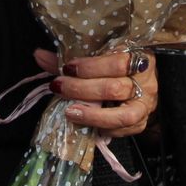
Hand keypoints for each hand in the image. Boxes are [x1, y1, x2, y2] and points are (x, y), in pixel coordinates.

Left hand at [35, 48, 157, 139]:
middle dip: (82, 89)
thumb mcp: (98, 57)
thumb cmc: (116, 66)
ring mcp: (145, 105)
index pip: (118, 62)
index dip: (90, 67)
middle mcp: (146, 82)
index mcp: (139, 57)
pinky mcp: (140, 123)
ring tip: (70, 112)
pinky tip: (85, 123)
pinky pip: (122, 131)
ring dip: (92, 115)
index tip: (67, 68)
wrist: (140, 83)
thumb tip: (39, 55)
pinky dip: (102, 128)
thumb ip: (71, 58)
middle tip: (59, 87)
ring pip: (122, 115)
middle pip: (115, 89)